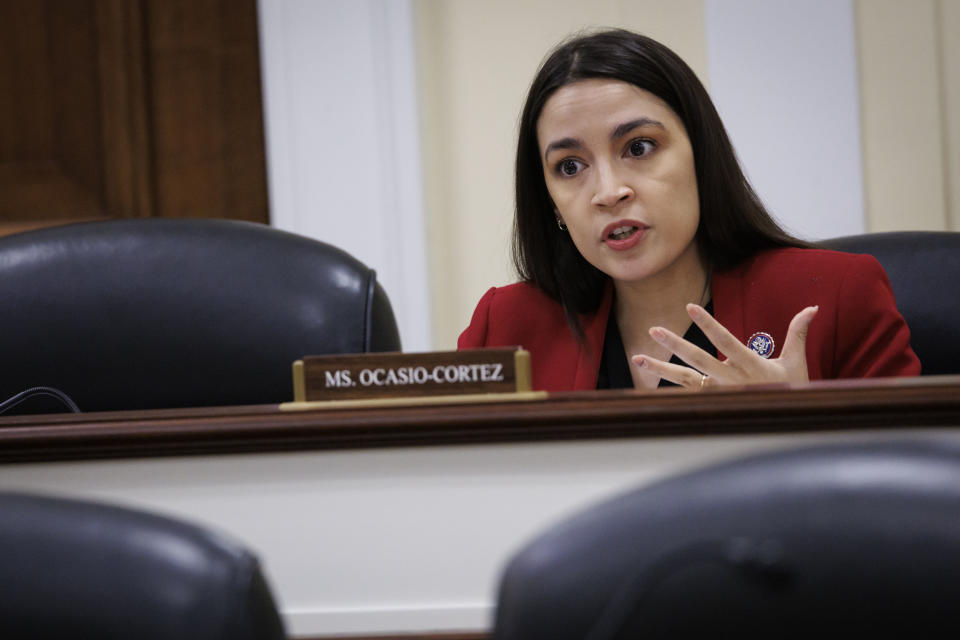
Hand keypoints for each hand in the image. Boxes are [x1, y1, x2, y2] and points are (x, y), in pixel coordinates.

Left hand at [631, 303, 818, 389]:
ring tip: (637, 359)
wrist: (786, 423)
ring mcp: (718, 393)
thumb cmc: (791, 389)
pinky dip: (666, 386)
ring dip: (659, 369)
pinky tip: (647, 376)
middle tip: (654, 330)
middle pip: (698, 360)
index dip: (708, 325)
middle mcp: (731, 381)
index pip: (725, 341)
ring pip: (684, 380)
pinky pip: (685, 393)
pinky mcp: (711, 401)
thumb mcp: (796, 362)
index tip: (690, 308)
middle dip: (675, 344)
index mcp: (751, 367)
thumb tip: (812, 308)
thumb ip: (798, 333)